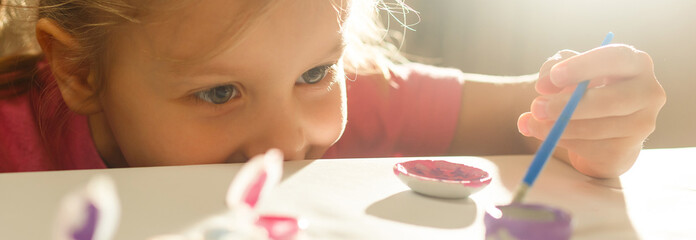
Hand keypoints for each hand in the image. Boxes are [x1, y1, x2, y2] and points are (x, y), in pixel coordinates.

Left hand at [517, 44, 665, 177]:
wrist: (599, 130)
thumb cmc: (583, 90)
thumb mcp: (566, 72)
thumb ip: (551, 69)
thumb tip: (543, 86)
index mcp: (635, 63)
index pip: (616, 58)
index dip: (584, 67)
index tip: (554, 76)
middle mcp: (648, 92)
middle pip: (613, 100)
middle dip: (570, 106)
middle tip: (537, 107)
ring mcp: (643, 124)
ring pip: (598, 128)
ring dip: (560, 127)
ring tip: (534, 122)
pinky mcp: (628, 150)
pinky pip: (592, 149)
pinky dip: (566, 142)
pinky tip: (553, 135)